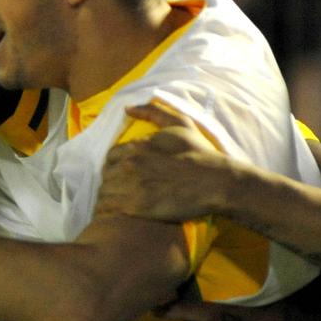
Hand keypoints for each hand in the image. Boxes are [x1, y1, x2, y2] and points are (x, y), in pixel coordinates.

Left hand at [98, 101, 237, 222]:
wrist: (216, 182)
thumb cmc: (199, 152)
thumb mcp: (179, 124)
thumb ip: (153, 112)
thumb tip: (128, 108)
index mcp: (135, 147)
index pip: (110, 157)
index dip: (117, 165)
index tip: (126, 173)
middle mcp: (129, 165)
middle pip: (106, 175)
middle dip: (113, 181)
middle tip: (125, 189)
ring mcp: (131, 187)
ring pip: (105, 192)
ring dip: (110, 196)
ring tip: (123, 202)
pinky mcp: (136, 208)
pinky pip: (109, 208)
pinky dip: (110, 210)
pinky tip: (121, 212)